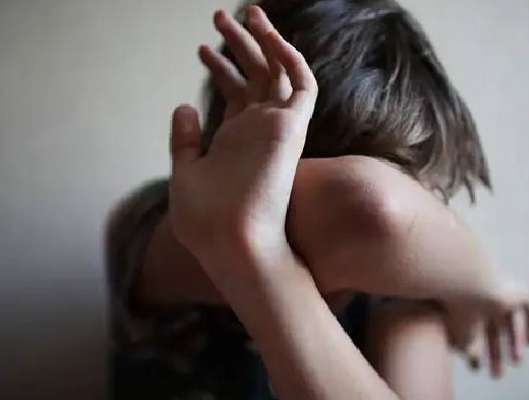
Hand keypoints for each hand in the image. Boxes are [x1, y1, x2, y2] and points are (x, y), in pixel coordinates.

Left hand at [167, 6, 317, 286]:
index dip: (222, 69)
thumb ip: (186, 141)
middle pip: (256, 78)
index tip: (204, 49)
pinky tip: (269, 35)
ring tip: (239, 13)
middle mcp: (258, 131)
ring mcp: (276, 129)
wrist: (230, 246)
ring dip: (263, 41)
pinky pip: (301, 84)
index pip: (236, 95)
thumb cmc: (205, 222)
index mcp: (235, 141)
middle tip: (220, 18)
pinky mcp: (292, 128)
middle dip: (241, 46)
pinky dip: (289, 58)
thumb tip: (182, 105)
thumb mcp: (185, 174)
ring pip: (278, 73)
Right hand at [446, 282, 528, 377]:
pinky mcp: (516, 290)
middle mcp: (480, 299)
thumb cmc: (455, 312)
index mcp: (463, 308)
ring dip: (514, 342)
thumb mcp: (460, 338)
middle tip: (496, 374)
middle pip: (491, 329)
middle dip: (494, 352)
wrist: (466, 281)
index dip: (475, 352)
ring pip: (509, 320)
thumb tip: (474, 363)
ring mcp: (499, 292)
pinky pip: (528, 308)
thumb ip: (468, 352)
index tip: (476, 368)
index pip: (471, 332)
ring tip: (516, 362)